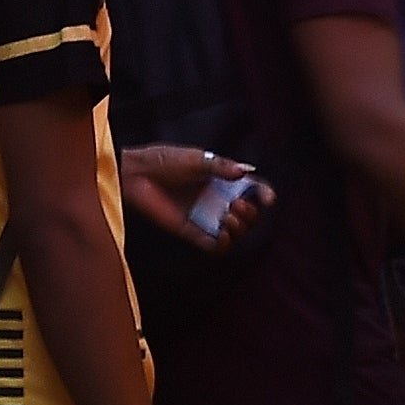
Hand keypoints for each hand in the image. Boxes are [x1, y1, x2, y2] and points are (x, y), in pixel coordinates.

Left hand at [121, 147, 272, 253]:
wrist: (138, 175)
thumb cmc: (164, 161)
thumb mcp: (196, 159)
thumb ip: (222, 166)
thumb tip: (247, 172)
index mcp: (222, 180)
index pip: (251, 190)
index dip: (263, 194)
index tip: (267, 198)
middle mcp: (217, 200)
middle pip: (248, 214)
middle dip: (251, 214)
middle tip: (239, 207)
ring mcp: (206, 217)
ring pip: (235, 232)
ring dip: (240, 229)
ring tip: (229, 218)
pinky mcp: (192, 231)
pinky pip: (214, 246)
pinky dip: (224, 244)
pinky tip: (222, 235)